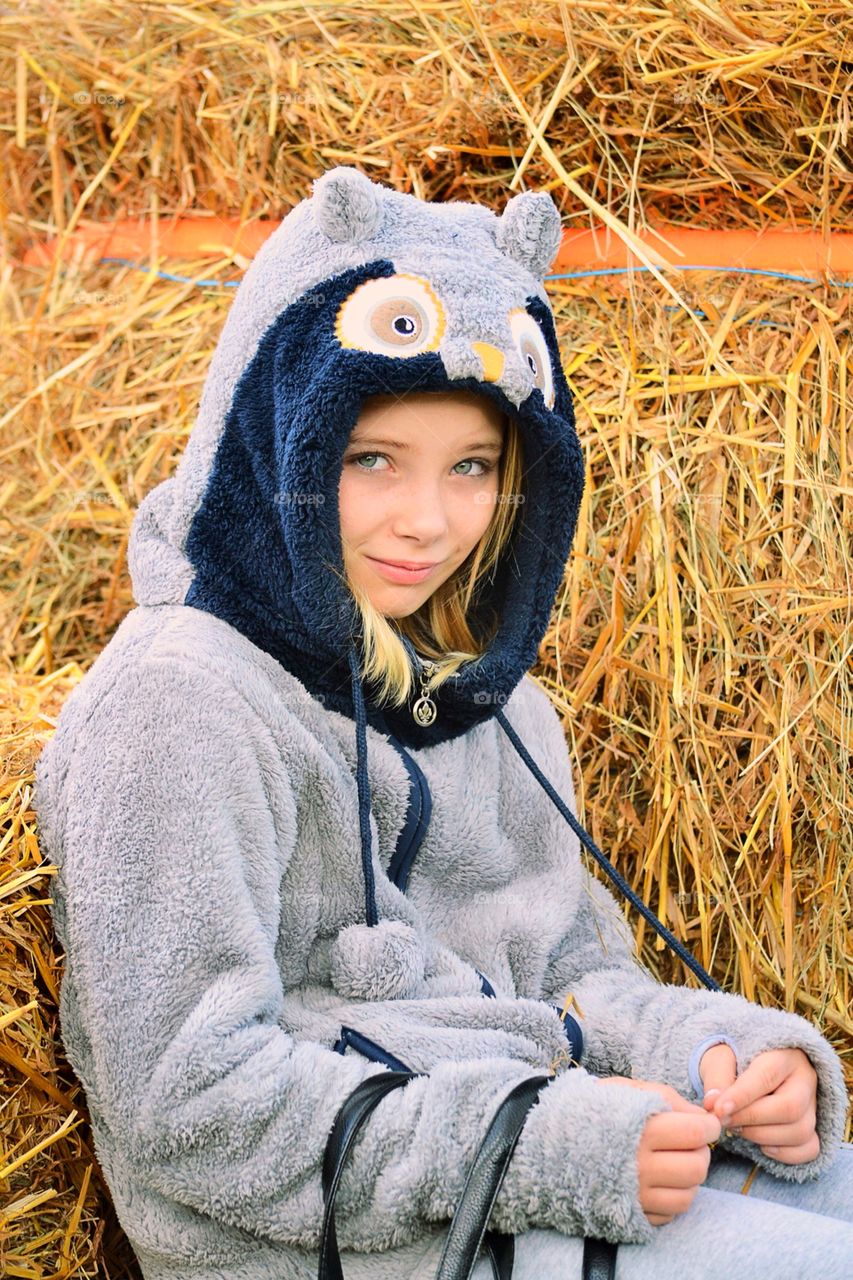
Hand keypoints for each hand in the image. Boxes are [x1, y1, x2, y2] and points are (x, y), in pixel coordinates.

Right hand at [597, 1076, 720, 1225]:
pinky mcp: (630, 1216)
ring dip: (690, 1178)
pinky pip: (670, 1214)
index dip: (709, 1126)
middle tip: (691, 1141)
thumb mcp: (628, 1090)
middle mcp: (639, 1166)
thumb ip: (668, 1099)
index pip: (695, 1133)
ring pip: (688, 1196)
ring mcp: (635, 1195)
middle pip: (696, 1167)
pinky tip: (660, 1180)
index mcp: (640, 1130)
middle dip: (701, 1152)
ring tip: (676, 1161)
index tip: (706, 1123)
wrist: (548, 1142)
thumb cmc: (593, 1109)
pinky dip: (672, 1198)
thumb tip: (704, 1116)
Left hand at [699, 1044, 819, 1164]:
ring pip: (801, 1131)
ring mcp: (813, 1105)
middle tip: (724, 1121)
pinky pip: (810, 1149)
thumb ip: (717, 1077)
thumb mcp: (720, 1057)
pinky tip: (762, 1145)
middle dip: (752, 1119)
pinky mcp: (814, 1127)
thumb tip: (713, 1105)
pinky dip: (785, 1154)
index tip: (718, 1109)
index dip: (742, 1096)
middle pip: (790, 1108)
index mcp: (783, 1053)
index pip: (767, 1076)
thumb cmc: (734, 1060)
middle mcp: (805, 1078)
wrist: (747, 1068)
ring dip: (763, 1137)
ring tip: (738, 1128)